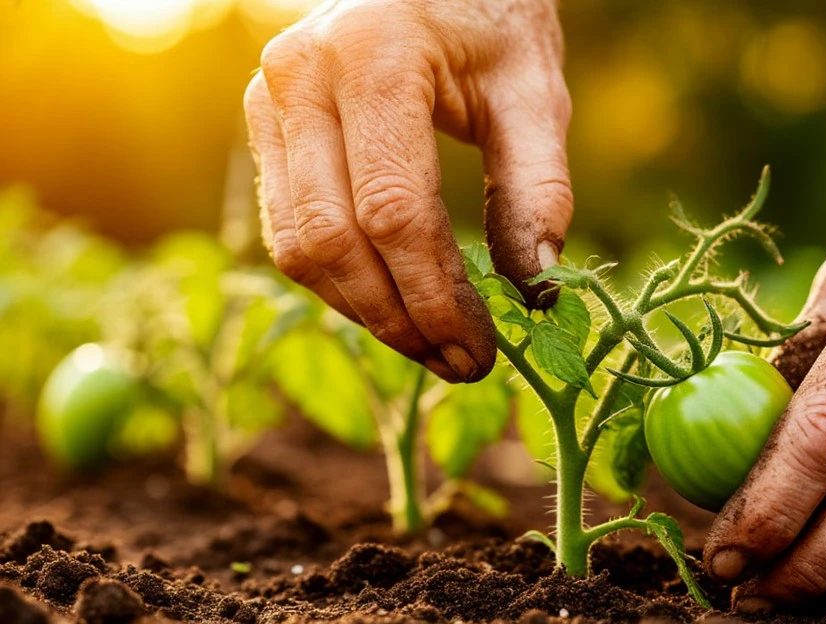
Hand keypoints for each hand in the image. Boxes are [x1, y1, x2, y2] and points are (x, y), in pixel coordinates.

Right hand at [244, 0, 571, 382]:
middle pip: (333, 239)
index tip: (482, 351)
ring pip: (299, 245)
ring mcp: (268, 99)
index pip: (393, 210)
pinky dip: (341, 281)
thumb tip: (538, 291)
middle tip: (461, 364)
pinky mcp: (264, 123)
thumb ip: (538, 187)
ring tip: (433, 347)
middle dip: (398, 318)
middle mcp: (300, 75)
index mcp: (374, 57)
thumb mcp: (533, 91)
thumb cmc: (492, 21)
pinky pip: (289, 228)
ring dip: (365, 312)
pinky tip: (394, 305)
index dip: (435, 296)